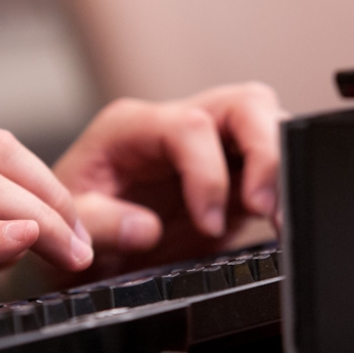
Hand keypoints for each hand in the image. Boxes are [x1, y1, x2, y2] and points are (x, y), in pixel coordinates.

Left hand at [53, 82, 286, 274]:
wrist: (78, 248)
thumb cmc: (69, 226)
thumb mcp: (67, 228)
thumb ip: (99, 224)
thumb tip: (146, 228)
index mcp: (133, 127)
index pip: (190, 126)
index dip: (208, 174)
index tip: (209, 223)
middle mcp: (176, 126)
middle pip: (245, 104)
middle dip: (266, 151)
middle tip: (264, 207)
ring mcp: (210, 148)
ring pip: (268, 123)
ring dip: (282, 167)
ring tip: (279, 219)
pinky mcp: (232, 176)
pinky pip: (274, 165)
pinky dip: (285, 190)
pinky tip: (280, 225)